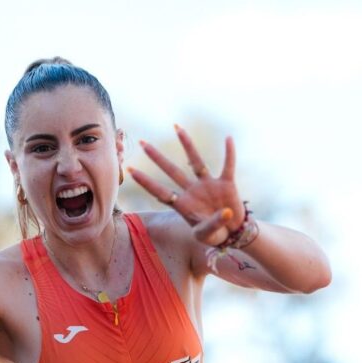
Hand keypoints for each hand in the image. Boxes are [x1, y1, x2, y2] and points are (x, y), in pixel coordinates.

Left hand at [129, 125, 244, 245]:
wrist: (231, 233)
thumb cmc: (213, 235)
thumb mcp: (207, 234)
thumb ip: (213, 224)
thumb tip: (224, 214)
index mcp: (182, 204)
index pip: (160, 192)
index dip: (146, 182)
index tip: (131, 170)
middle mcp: (192, 191)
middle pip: (171, 171)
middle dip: (156, 158)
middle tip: (142, 142)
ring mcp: (208, 185)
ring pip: (196, 161)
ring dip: (187, 145)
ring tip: (177, 128)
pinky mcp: (226, 184)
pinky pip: (228, 165)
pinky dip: (229, 153)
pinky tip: (228, 139)